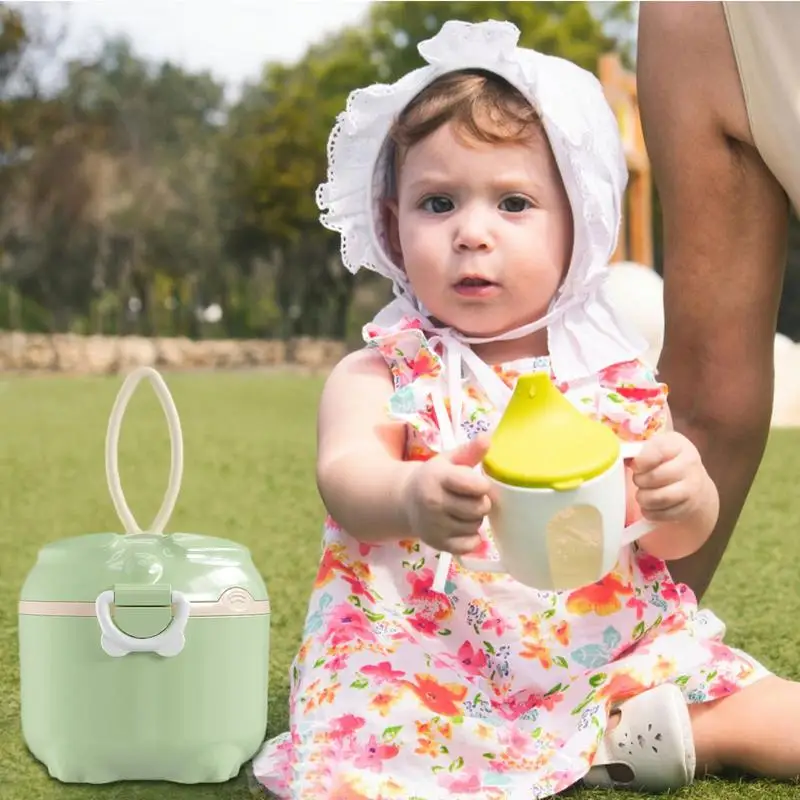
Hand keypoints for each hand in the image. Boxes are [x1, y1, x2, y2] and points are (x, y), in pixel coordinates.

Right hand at [400, 435, 492, 554]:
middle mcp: (434, 503)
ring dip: (475, 519)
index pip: (476, 486)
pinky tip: (462, 528)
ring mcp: (434, 525)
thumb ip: (470, 451)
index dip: (482, 485)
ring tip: (463, 510)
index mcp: (438, 478)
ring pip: (475, 526)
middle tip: (471, 498)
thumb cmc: (434, 478)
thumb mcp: (449, 460)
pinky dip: (471, 539)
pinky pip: (468, 546)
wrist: (406, 501)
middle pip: (479, 508)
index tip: (476, 484)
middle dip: (480, 502)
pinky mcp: (437, 543)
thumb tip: (488, 438)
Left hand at [630, 432, 716, 522]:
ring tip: (643, 493)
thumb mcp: (657, 448)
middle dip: (639, 480)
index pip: (657, 451)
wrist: (695, 483)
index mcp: (678, 444)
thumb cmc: (667, 462)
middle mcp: (689, 464)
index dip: (640, 461)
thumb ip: (639, 450)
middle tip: (638, 480)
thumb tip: (622, 458)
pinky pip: (662, 514)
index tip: (635, 465)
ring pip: (657, 498)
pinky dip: (650, 512)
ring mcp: (692, 487)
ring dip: (643, 498)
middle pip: (654, 477)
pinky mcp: (689, 507)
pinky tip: (650, 505)